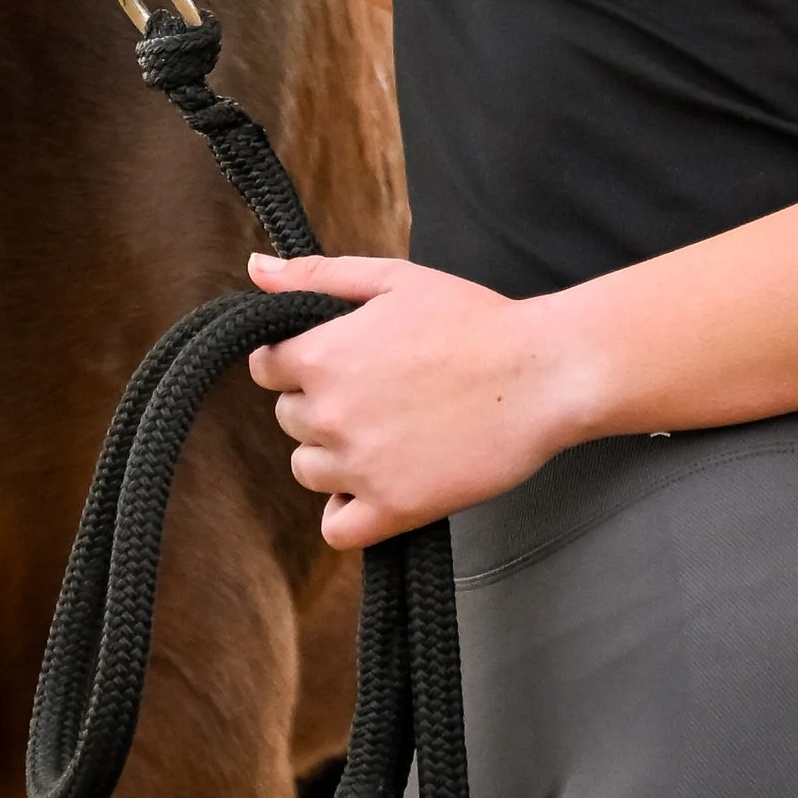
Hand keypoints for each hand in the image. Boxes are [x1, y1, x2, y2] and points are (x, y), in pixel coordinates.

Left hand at [244, 250, 575, 546]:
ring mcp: (359, 467)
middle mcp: (330, 414)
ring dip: (335, 455)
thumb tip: (256, 268)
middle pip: (288, 418)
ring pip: (308, 470)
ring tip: (387, 432)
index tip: (335, 360)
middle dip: (320, 404)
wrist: (540, 375)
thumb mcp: (392, 280)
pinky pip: (337, 528)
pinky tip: (378, 483)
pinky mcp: (393, 510)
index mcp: (322, 355)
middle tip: (376, 391)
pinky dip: (348, 511)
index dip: (296, 361)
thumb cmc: (472, 320)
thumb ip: (316, 276)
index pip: (265, 368)